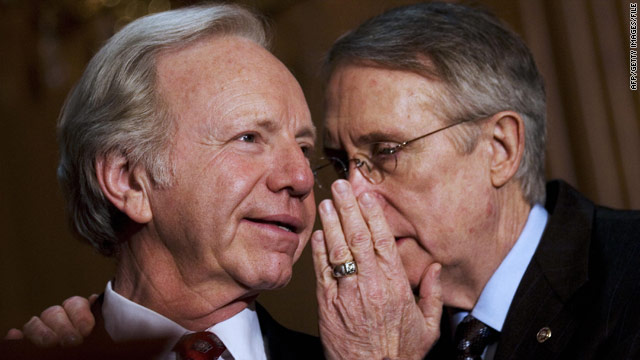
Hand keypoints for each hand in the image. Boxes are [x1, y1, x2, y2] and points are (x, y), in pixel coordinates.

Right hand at [4, 294, 97, 346]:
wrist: (88, 355)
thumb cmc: (96, 350)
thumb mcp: (99, 340)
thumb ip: (99, 327)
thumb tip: (94, 301)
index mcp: (77, 314)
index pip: (74, 304)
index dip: (80, 315)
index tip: (87, 330)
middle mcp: (57, 321)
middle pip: (53, 313)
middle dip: (64, 327)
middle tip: (72, 342)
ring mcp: (39, 332)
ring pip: (34, 323)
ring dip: (41, 333)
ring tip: (51, 344)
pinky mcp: (26, 346)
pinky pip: (18, 340)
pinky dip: (17, 340)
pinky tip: (16, 338)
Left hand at [312, 180, 442, 359]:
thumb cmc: (399, 354)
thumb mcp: (428, 326)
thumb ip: (433, 295)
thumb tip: (436, 269)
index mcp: (395, 285)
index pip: (383, 241)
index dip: (374, 215)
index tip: (367, 196)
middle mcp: (370, 284)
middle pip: (358, 238)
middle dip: (349, 209)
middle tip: (341, 186)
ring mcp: (347, 293)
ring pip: (338, 250)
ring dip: (331, 223)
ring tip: (326, 202)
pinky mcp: (328, 304)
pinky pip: (322, 271)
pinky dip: (319, 250)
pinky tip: (318, 233)